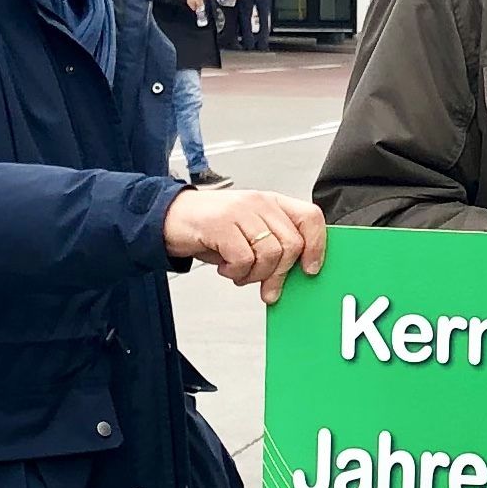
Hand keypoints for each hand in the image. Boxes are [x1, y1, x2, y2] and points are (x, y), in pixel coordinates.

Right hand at [164, 181, 327, 302]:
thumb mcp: (247, 232)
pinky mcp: (221, 224)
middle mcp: (259, 203)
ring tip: (238, 272)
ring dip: (255, 274)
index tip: (310, 269)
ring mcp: (240, 211)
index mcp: (271, 202)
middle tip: (265, 285)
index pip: (310, 218)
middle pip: (292, 244)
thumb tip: (292, 275)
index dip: (317, 246)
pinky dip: (236, 272)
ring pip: (270, 254)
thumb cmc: (211, 227)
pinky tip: (225, 267)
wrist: (169, 218)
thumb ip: (272, 247)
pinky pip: (244, 259)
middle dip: (279, 273)